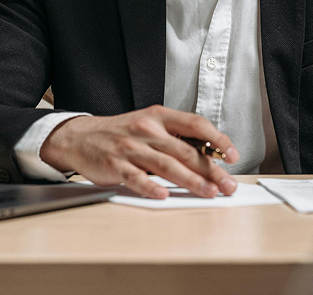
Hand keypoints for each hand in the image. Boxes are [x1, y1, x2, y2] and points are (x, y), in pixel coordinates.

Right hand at [40, 105, 239, 198]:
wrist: (79, 136)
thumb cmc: (120, 133)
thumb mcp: (149, 124)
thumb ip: (175, 137)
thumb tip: (210, 155)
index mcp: (158, 117)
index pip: (195, 124)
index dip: (217, 139)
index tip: (233, 154)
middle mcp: (146, 129)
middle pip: (185, 150)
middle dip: (210, 169)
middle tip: (228, 184)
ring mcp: (129, 148)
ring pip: (166, 165)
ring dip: (190, 180)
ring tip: (208, 192)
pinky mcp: (114, 165)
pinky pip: (136, 178)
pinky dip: (150, 187)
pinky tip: (164, 194)